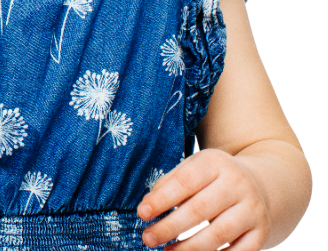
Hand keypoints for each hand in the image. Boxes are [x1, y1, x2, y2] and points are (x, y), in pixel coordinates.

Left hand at [137, 148, 270, 249]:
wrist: (258, 184)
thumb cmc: (213, 178)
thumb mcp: (193, 168)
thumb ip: (170, 183)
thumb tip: (147, 206)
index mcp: (215, 162)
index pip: (185, 182)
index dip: (162, 199)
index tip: (142, 213)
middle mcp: (237, 183)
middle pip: (200, 210)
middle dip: (170, 227)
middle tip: (148, 238)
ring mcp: (253, 209)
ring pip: (218, 234)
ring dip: (189, 249)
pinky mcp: (261, 232)